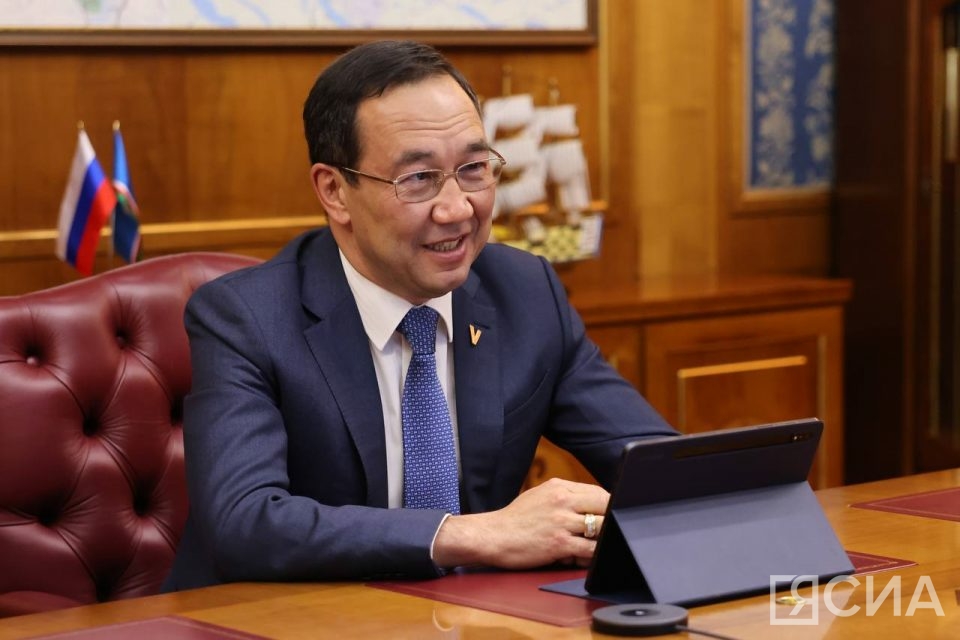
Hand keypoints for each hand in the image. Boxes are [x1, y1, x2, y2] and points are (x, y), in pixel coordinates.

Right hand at [432, 478, 608, 569]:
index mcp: (558, 487)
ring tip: (601, 544)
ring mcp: (561, 521)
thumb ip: (564, 497)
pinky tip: (589, 557)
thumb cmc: (515, 519)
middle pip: (604, 505)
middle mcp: (562, 500)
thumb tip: (590, 504)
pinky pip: (591, 549)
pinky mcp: (559, 543)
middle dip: (613, 518)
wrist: (492, 536)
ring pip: (601, 527)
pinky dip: (596, 554)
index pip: (597, 491)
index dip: (609, 505)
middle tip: (613, 529)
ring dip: (605, 537)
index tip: (612, 515)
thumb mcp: (539, 496)